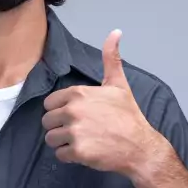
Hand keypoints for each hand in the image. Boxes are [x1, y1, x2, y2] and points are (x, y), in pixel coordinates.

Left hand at [41, 29, 164, 175]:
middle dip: (59, 127)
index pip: (50, 103)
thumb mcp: (119, 85)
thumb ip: (111, 59)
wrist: (141, 146)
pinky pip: (59, 154)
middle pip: (47, 121)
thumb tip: (115, 32)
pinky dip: (68, 156)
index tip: (76, 115)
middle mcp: (73, 111)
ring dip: (62, 142)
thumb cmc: (128, 116)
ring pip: (51, 138)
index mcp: (78, 93)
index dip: (60, 110)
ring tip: (80, 141)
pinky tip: (83, 152)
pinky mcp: (77, 151)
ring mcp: (74, 132)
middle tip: (78, 130)